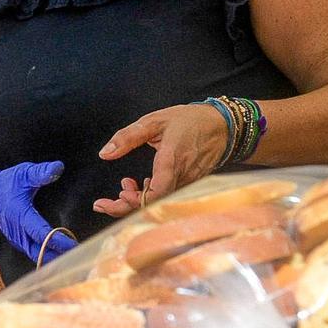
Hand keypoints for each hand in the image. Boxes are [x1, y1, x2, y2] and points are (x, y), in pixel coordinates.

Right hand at [0, 160, 77, 263]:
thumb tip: (58, 168)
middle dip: (59, 256)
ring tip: (75, 258)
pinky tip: (62, 256)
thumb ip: (40, 172)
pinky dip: (48, 257)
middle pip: (40, 253)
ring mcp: (18, 240)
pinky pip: (35, 255)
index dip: (58, 241)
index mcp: (20, 216)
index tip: (74, 244)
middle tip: (80, 256)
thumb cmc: (5, 185)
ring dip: (54, 258)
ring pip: (37, 257)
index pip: (41, 234)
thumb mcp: (22, 174)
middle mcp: (18, 233)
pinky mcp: (20, 243)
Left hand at [94, 103, 228, 216]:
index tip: (116, 196)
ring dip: (137, 198)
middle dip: (126, 206)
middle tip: (103, 204)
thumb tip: (104, 154)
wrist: (225, 124)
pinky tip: (143, 183)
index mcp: (173, 160)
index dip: (135, 201)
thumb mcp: (154, 121)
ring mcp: (189, 182)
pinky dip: (151, 193)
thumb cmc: (189, 120)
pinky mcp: (191, 183)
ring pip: (161, 200)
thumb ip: (128, 137)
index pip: (157, 193)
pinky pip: (169, 195)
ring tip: (124, 183)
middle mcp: (183, 175)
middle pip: (155, 203)